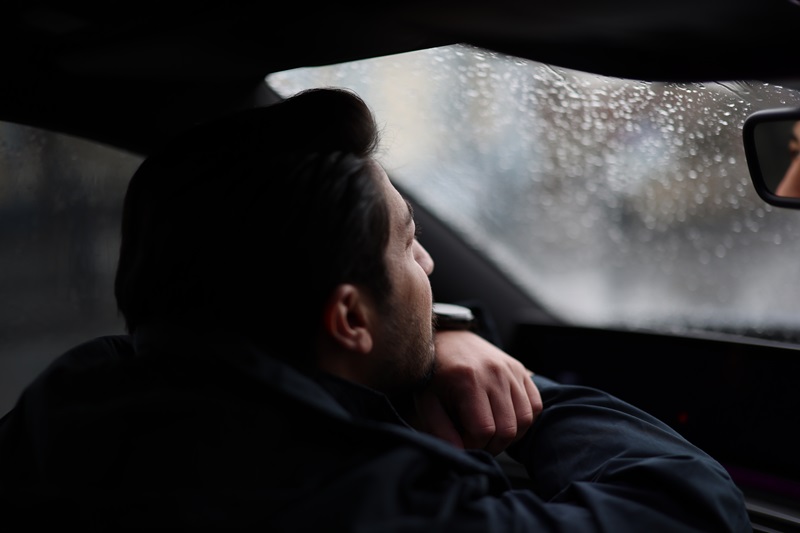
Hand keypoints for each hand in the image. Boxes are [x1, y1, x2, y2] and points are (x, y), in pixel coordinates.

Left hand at [413, 330, 541, 454]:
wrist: (449, 339)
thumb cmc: (434, 374)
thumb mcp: (427, 402)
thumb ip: (440, 430)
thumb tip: (460, 454)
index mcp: (468, 381)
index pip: (483, 430)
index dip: (473, 446)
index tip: (462, 442)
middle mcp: (494, 373)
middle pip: (507, 429)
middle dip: (493, 446)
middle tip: (477, 443)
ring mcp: (510, 370)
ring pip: (525, 419)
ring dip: (510, 436)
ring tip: (491, 434)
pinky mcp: (520, 369)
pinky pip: (535, 404)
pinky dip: (524, 420)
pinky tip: (505, 420)